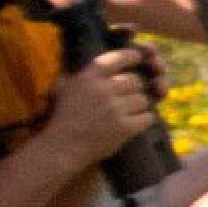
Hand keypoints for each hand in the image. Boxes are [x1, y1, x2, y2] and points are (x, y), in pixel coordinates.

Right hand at [49, 47, 161, 161]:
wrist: (59, 150)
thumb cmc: (62, 119)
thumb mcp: (64, 89)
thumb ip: (81, 74)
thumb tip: (102, 63)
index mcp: (88, 79)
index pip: (118, 58)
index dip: (132, 56)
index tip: (138, 58)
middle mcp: (103, 90)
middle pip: (136, 81)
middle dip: (133, 90)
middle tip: (123, 99)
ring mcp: (115, 109)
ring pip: (143, 99)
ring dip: (137, 106)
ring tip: (124, 114)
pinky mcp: (124, 128)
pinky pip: (148, 117)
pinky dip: (143, 121)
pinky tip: (132, 124)